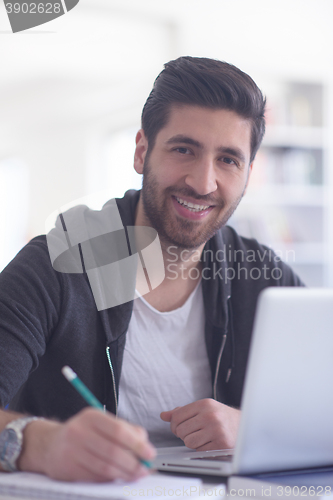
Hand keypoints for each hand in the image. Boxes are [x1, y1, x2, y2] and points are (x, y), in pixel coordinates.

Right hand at [18, 408, 155, 481]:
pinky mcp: (67, 468)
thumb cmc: (83, 433)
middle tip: (144, 469)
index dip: (137, 444)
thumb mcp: (102, 423)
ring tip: (135, 475)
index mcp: (92, 416)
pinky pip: (95, 478)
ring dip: (124, 474)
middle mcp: (79, 431)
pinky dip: (110, 480)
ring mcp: (71, 451)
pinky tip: (117, 477)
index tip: (149, 453)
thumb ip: (125, 429)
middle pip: (113, 451)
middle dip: (133, 463)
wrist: (50, 444)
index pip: (119, 430)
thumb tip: (145, 444)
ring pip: (105, 467)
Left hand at [160, 398, 239, 450]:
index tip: (180, 426)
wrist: (245, 425)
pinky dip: (201, 449)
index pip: (177, 416)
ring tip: (202, 437)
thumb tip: (164, 415)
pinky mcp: (221, 444)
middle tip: (194, 432)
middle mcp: (210, 415)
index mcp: (205, 404)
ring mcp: (217, 430)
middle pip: (180, 430)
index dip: (174, 424)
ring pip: (188, 442)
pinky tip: (210, 442)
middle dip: (184, 434)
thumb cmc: (221, 416)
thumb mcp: (203, 408)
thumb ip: (182, 411)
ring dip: (192, 442)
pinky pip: (199, 451)